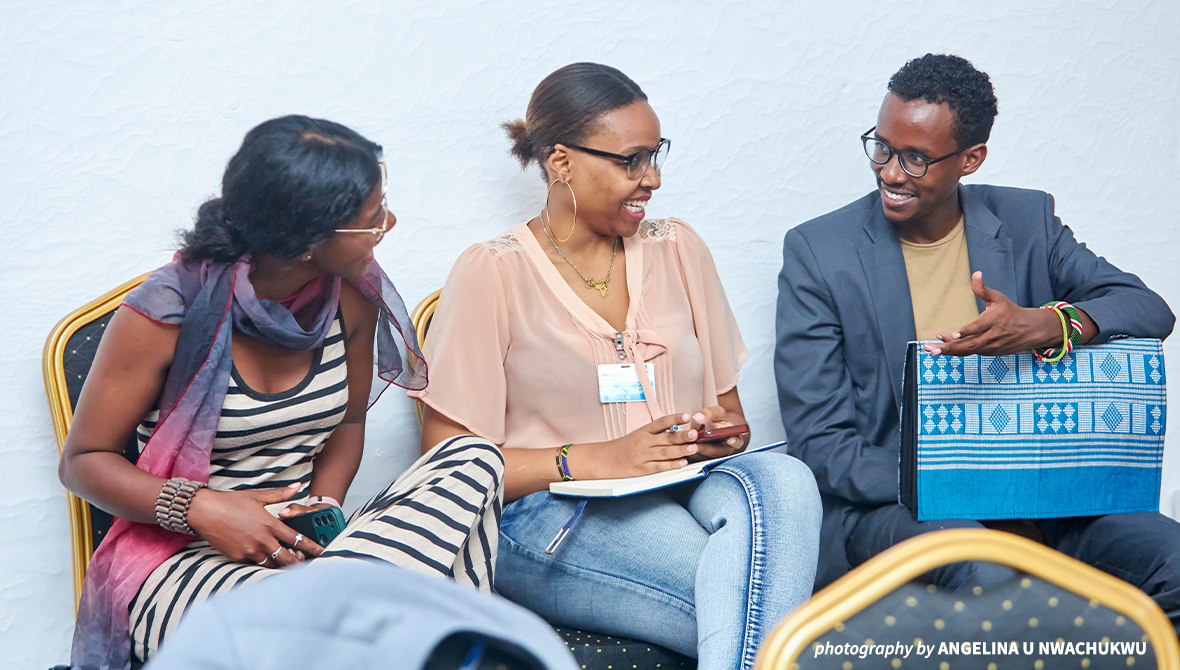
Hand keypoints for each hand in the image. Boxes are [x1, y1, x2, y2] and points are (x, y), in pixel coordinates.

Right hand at [187, 483, 324, 566]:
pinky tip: (264, 561)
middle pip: (286, 558)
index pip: (297, 539)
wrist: (204, 512)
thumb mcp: (257, 496)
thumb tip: (297, 486)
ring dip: (279, 565)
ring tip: (286, 564)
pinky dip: (261, 563)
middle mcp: (262, 540)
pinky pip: (253, 564)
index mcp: (270, 524)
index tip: (321, 552)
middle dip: (298, 563)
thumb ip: (280, 494)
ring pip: (271, 564)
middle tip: (306, 565)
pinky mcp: (237, 557)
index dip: (311, 547)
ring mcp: (249, 551)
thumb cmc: (231, 502)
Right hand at [568, 412, 703, 479]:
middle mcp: (644, 442)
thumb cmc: (624, 447)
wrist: (605, 459)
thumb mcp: (638, 435)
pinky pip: (659, 466)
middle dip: (682, 436)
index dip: (675, 418)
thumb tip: (676, 429)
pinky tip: (682, 463)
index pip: (661, 422)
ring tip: (694, 448)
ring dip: (681, 450)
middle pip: (666, 438)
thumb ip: (656, 433)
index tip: (687, 415)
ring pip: (665, 452)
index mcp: (644, 431)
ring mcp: (643, 456)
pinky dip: (671, 465)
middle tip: (695, 433)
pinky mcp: (642, 469)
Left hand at [681, 405, 746, 460]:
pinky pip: (692, 457)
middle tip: (697, 444)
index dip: (734, 441)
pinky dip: (685, 453)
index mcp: (733, 439)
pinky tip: (678, 447)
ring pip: (702, 456)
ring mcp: (711, 456)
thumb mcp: (717, 412)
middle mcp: (723, 450)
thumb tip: (697, 417)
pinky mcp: (699, 459)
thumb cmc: (718, 420)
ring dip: (694, 451)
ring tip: (685, 445)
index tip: (729, 439)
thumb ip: (709, 413)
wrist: (713, 428)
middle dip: (706, 448)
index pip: (736, 442)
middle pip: (715, 452)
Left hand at [926, 272, 1060, 356]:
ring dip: (949, 351)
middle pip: (971, 344)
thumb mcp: (998, 298)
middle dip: (951, 347)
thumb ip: (983, 289)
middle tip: (933, 349)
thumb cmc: (1010, 311)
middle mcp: (992, 336)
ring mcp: (990, 347)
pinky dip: (956, 351)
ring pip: (968, 351)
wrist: (1029, 330)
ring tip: (931, 350)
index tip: (954, 334)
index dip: (967, 331)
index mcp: (995, 320)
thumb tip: (975, 273)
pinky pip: (970, 353)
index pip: (979, 327)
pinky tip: (943, 345)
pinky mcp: (988, 353)